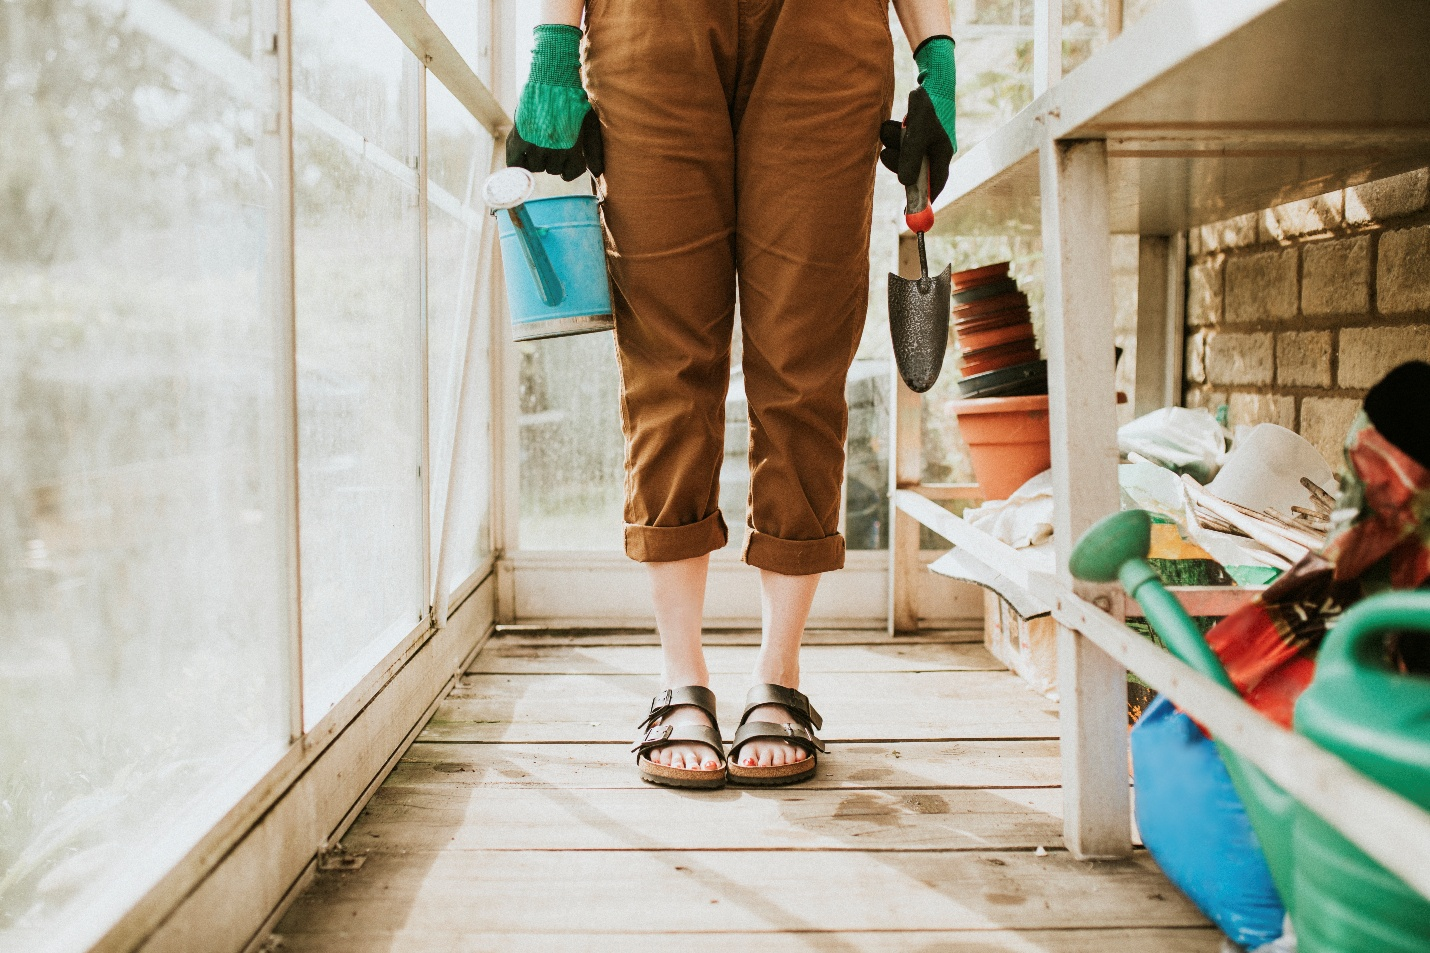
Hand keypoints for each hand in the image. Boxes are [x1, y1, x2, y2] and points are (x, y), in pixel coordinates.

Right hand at [508, 24, 604, 179]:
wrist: (552, 78)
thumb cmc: (573, 99)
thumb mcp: (589, 124)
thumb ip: (594, 150)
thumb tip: (597, 172)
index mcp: (572, 147)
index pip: (570, 173)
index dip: (568, 167)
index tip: (565, 157)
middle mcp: (554, 150)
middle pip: (552, 170)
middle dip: (552, 159)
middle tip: (550, 140)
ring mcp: (536, 144)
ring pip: (535, 167)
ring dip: (536, 157)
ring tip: (537, 140)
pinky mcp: (520, 137)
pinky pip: (515, 164)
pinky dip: (517, 163)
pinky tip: (521, 154)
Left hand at [879, 35, 956, 200]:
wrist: (929, 79)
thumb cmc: (928, 106)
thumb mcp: (918, 133)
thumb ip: (911, 157)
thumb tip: (905, 183)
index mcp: (941, 154)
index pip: (934, 184)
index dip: (922, 199)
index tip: (909, 212)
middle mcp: (932, 151)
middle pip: (912, 171)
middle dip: (898, 162)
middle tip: (886, 153)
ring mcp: (922, 143)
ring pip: (901, 155)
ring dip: (892, 144)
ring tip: (893, 126)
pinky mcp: (912, 134)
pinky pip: (897, 143)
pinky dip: (892, 135)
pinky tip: (894, 123)